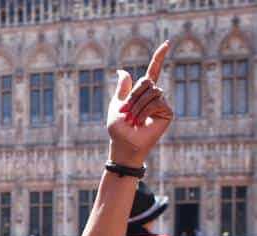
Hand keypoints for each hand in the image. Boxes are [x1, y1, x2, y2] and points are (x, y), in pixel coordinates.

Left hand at [107, 41, 173, 166]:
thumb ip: (122, 88)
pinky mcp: (167, 112)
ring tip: (132, 120)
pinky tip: (140, 122)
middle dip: (133, 96)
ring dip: (137, 106)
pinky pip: (156, 102)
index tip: (167, 43)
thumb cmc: (118, 128)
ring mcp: (162, 103)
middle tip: (125, 112)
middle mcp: (154, 95)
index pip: (153, 71)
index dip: (159, 57)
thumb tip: (121, 71)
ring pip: (151, 92)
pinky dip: (144, 111)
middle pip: (146, 81)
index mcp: (142, 92)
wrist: (123, 144)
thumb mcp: (116, 104)